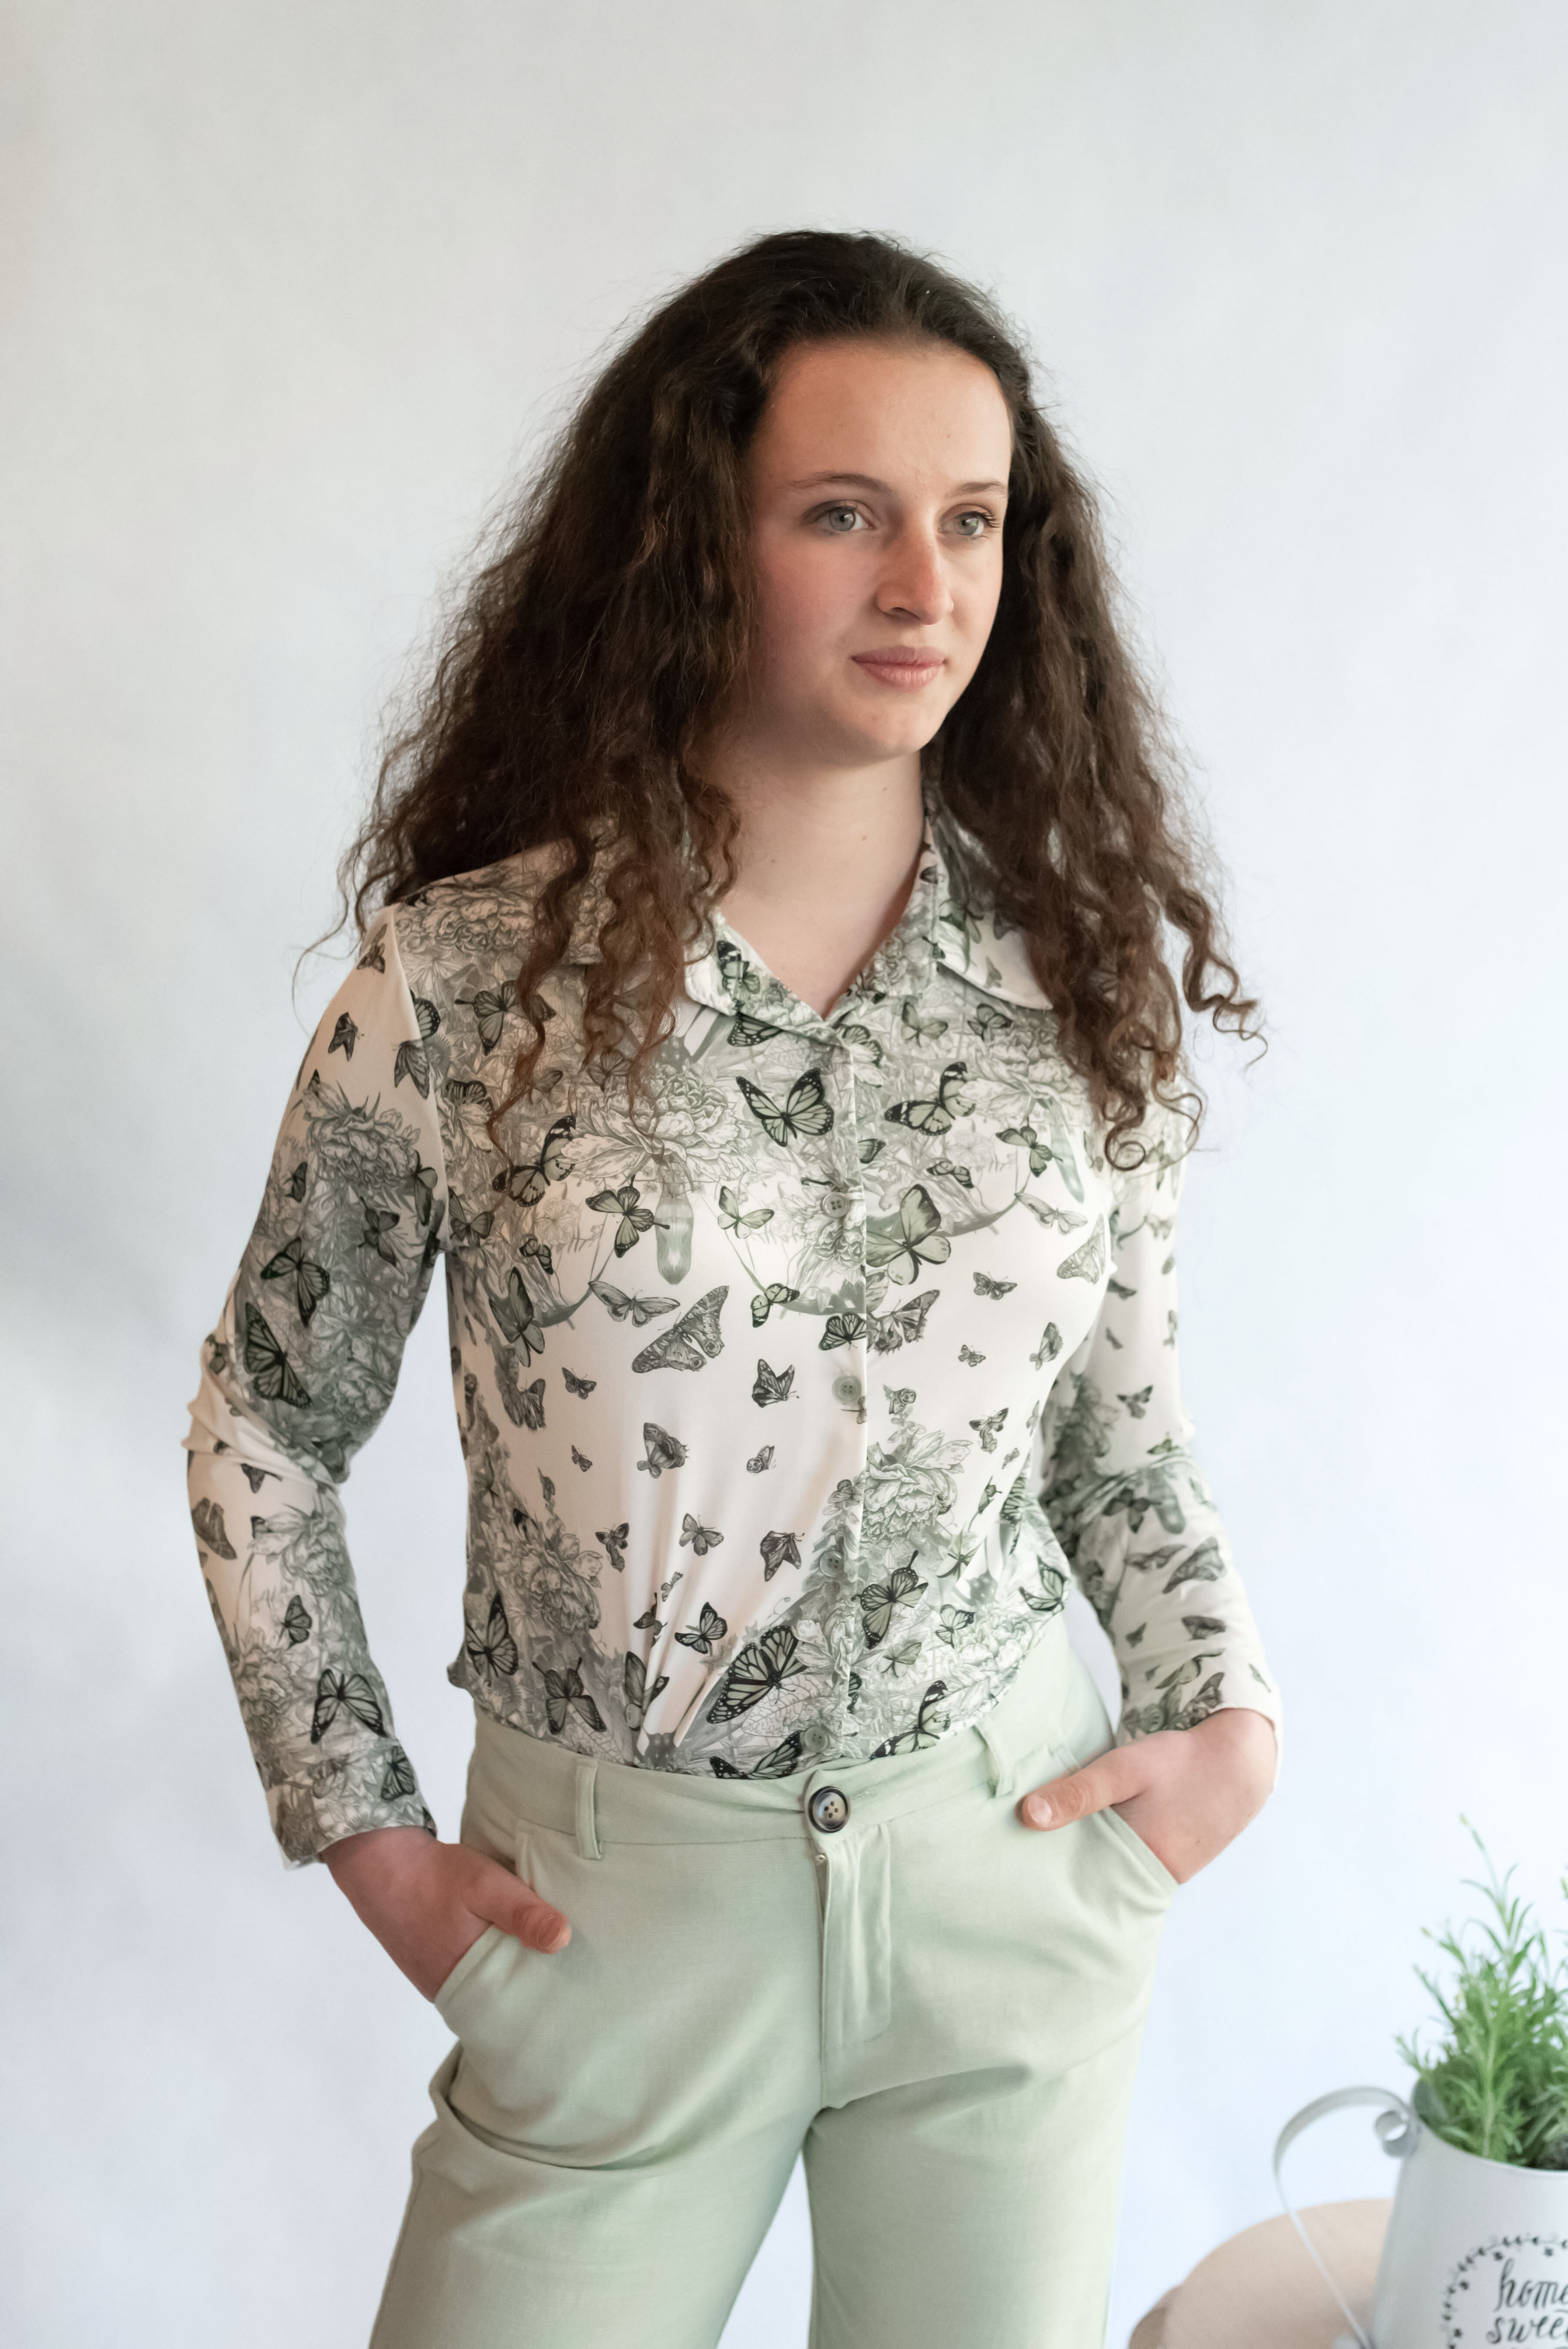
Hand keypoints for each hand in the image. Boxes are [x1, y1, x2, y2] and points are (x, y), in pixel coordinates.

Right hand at [322, 1825, 570, 1999]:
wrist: (381, 1864)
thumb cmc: (436, 1876)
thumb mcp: (486, 1886)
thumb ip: (523, 1914)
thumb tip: (563, 1940)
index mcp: (468, 1982)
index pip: (517, 2006)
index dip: (547, 1996)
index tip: (577, 1985)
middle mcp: (450, 1991)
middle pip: (501, 1998)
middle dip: (531, 1987)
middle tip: (568, 1973)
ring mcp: (437, 1980)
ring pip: (484, 1986)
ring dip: (508, 1973)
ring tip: (543, 1959)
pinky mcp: (429, 1966)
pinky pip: (467, 1975)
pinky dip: (486, 1964)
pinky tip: (504, 1947)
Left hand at [1017, 1706, 1276, 1884]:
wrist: (1238, 1762)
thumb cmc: (1179, 1763)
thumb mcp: (1124, 1769)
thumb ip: (1078, 1792)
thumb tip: (1026, 1815)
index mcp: (1140, 1865)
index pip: (1079, 1887)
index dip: (1046, 1879)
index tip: (1012, 1873)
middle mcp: (1152, 1881)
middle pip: (1092, 1886)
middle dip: (1060, 1876)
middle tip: (1017, 1865)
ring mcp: (1163, 1874)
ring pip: (1109, 1875)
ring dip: (1082, 1862)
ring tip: (1041, 1851)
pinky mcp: (1167, 1861)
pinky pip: (1126, 1866)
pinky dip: (1105, 1854)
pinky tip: (1083, 1838)